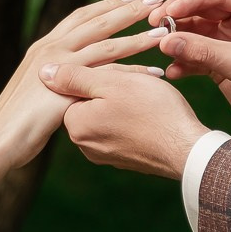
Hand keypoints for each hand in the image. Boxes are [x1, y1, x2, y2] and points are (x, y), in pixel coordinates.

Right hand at [0, 0, 171, 167]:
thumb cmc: (15, 121)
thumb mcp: (36, 90)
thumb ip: (54, 79)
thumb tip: (69, 80)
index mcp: (44, 46)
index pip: (80, 17)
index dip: (106, 6)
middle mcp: (51, 47)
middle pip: (98, 21)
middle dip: (129, 9)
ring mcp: (59, 64)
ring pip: (108, 44)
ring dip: (138, 36)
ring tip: (164, 30)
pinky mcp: (68, 85)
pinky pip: (109, 74)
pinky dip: (134, 71)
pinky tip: (156, 71)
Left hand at [39, 62, 209, 179]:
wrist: (187, 149)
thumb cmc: (153, 110)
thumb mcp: (113, 82)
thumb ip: (75, 76)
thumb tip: (43, 72)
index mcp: (76, 124)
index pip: (75, 88)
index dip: (101, 72)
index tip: (123, 74)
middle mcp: (84, 144)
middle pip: (90, 102)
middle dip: (112, 88)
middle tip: (138, 85)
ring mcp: (104, 155)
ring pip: (108, 115)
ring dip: (125, 102)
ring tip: (147, 99)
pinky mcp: (123, 159)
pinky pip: (121, 130)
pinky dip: (133, 119)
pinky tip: (151, 114)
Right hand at [149, 0, 230, 166]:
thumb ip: (204, 51)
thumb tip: (166, 40)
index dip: (190, 0)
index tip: (166, 11)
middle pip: (204, 10)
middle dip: (179, 19)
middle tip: (154, 26)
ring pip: (198, 33)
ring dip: (179, 41)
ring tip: (159, 49)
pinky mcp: (227, 63)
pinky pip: (200, 55)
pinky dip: (186, 62)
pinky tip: (174, 71)